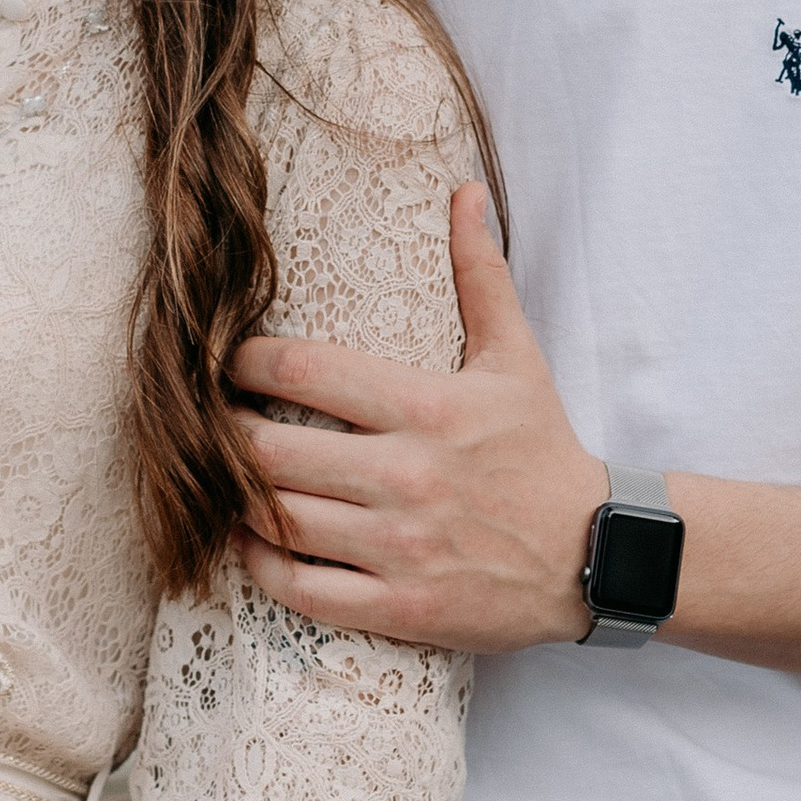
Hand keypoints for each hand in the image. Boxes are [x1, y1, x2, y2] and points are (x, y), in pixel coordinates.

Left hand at [232, 182, 605, 652]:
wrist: (597, 556)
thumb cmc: (542, 450)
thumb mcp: (516, 357)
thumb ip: (480, 275)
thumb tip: (465, 193)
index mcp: (428, 408)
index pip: (304, 372)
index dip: (243, 361)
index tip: (221, 359)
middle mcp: (409, 477)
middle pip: (270, 450)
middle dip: (221, 433)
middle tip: (202, 422)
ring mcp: (403, 547)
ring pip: (278, 520)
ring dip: (231, 498)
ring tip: (212, 476)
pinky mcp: (402, 607)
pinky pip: (302, 589)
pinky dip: (259, 565)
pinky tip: (245, 540)